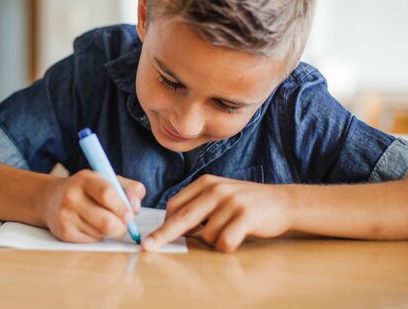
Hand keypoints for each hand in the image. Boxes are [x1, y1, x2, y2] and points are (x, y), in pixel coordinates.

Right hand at [43, 170, 145, 242]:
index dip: (123, 207)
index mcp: (85, 179)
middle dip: (121, 227)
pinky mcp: (64, 232)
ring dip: (108, 231)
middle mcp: (71, 196)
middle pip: (106, 221)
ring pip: (101, 233)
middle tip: (123, 224)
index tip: (130, 214)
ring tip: (102, 220)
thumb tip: (136, 207)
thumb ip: (130, 189)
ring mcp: (65, 215)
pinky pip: (91, 241)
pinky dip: (97, 236)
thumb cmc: (88, 190)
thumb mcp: (108, 180)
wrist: (52, 198)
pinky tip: (90, 226)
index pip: (107, 194)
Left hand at [142, 174, 293, 251]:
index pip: (175, 204)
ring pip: (206, 235)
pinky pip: (224, 241)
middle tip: (148, 246)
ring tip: (230, 231)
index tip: (153, 237)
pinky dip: (227, 246)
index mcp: (205, 183)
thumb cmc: (245, 203)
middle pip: (182, 217)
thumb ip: (197, 205)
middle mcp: (216, 189)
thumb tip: (170, 226)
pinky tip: (237, 238)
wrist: (282, 202)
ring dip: (213, 241)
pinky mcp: (246, 215)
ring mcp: (231, 201)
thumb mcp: (219, 195)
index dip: (164, 223)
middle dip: (163, 234)